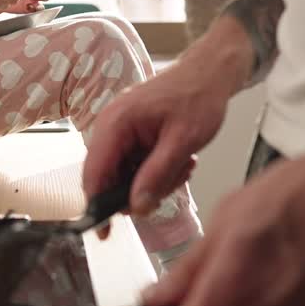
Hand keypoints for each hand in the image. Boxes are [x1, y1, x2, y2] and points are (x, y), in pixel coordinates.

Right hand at [82, 58, 232, 215]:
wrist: (210, 73)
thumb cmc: (198, 96)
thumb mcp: (183, 141)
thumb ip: (157, 175)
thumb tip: (136, 206)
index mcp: (116, 123)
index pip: (94, 172)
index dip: (95, 205)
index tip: (103, 232)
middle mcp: (111, 126)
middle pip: (109, 178)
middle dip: (139, 189)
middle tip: (171, 183)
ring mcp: (120, 132)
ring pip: (126, 176)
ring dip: (154, 180)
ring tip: (182, 165)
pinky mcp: (131, 136)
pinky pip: (135, 166)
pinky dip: (157, 171)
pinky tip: (179, 160)